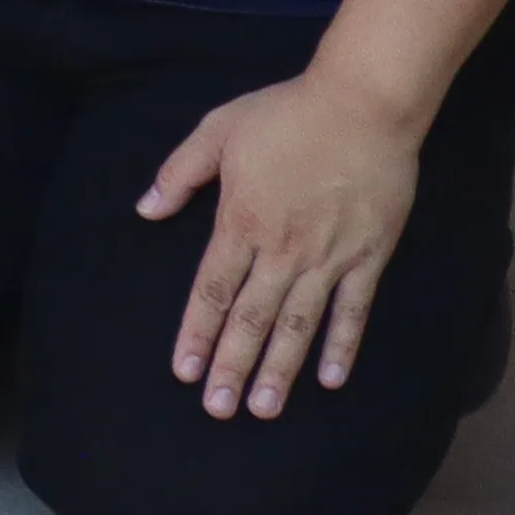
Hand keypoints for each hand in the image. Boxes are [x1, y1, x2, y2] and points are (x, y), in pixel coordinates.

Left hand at [141, 64, 432, 419]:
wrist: (362, 104)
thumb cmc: (285, 114)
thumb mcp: (216, 131)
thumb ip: (179, 174)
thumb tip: (145, 210)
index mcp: (240, 221)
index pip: (211, 290)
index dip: (196, 333)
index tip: (185, 372)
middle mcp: (282, 250)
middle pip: (250, 319)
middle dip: (232, 367)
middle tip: (219, 409)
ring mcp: (329, 257)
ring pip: (298, 325)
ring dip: (279, 370)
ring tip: (264, 410)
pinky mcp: (369, 257)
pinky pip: (353, 311)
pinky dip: (342, 347)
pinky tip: (331, 380)